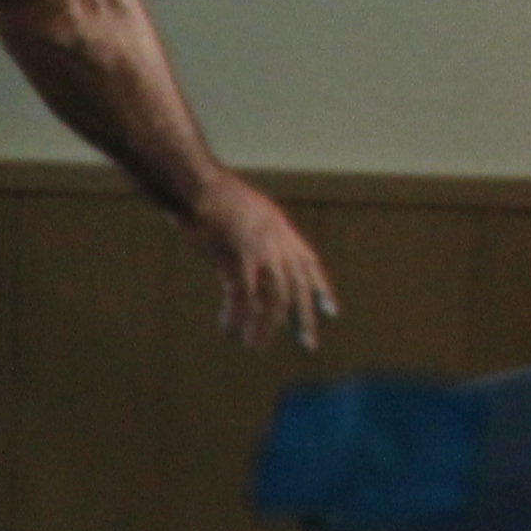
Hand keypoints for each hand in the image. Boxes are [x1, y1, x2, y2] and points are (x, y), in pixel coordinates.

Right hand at [181, 173, 337, 351]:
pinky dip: (235, 316)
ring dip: (265, 326)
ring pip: (272, 299)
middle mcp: (278, 244)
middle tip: (308, 344)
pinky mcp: (238, 259)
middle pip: (297, 289)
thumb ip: (256, 230)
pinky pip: (241, 297)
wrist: (198, 184)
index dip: (321, 290)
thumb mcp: (247, 210)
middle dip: (303, 318)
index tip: (332, 313)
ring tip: (257, 346)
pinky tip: (228, 330)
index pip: (310, 266)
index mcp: (282, 231)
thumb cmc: (212, 193)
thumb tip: (254, 246)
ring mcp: (260, 252)